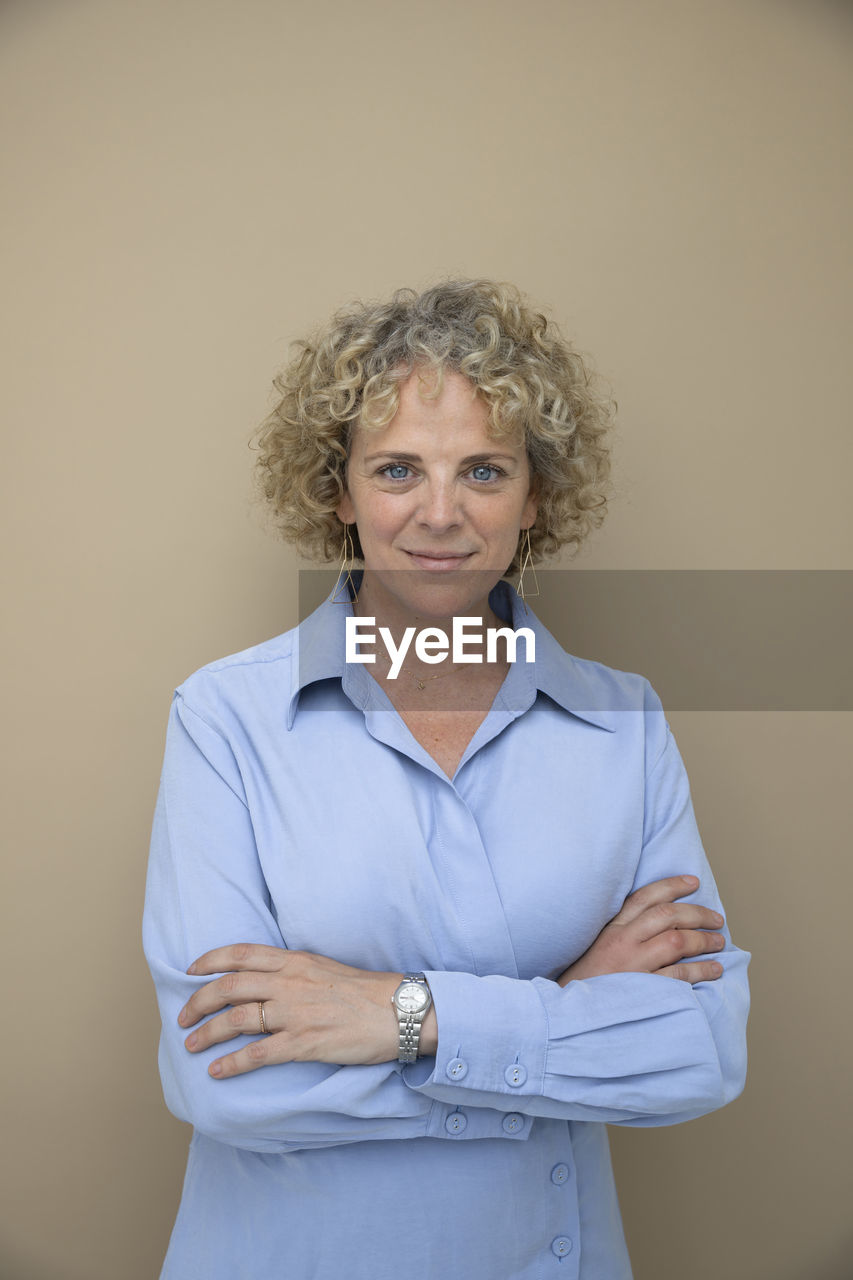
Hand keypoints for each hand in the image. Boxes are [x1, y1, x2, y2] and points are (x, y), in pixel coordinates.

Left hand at [178, 945, 413, 1078]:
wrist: (400, 1010)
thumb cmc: (366, 991)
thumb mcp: (325, 968)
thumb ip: (295, 972)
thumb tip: (268, 980)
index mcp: (295, 961)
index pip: (242, 953)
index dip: (211, 960)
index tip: (191, 970)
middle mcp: (290, 982)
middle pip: (230, 986)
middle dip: (198, 1002)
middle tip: (182, 1018)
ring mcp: (296, 1012)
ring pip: (237, 1019)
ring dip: (207, 1033)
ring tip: (191, 1045)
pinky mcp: (305, 1042)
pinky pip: (258, 1054)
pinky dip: (232, 1063)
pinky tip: (217, 1071)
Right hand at [557, 875, 725, 986]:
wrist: (571, 1013)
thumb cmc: (588, 980)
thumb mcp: (598, 945)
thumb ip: (623, 930)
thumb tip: (661, 921)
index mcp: (612, 928)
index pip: (645, 897)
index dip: (672, 885)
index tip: (693, 882)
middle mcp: (623, 941)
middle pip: (667, 915)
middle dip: (698, 914)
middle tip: (716, 919)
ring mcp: (634, 965)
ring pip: (677, 942)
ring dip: (704, 940)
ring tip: (719, 942)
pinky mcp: (644, 989)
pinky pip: (679, 975)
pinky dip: (701, 970)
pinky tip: (714, 969)